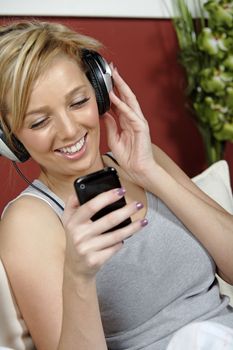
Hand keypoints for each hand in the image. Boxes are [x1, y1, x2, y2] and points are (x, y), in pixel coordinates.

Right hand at [61, 189, 144, 280]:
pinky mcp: (96, 260)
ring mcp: (87, 249)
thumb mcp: (68, 221)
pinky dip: (122, 241)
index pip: (91, 206)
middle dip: (126, 211)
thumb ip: (73, 204)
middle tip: (138, 205)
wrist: (75, 268)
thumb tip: (80, 189)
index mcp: (73, 222)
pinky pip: (115, 247)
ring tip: (143, 221)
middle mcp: (79, 235)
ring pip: (116, 235)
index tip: (121, 191)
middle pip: (109, 220)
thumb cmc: (75, 239)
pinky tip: (127, 236)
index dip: (107, 197)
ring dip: (133, 227)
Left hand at [104, 66, 154, 184]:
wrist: (138, 170)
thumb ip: (110, 126)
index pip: (119, 102)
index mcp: (127, 122)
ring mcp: (138, 122)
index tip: (105, 81)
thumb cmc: (129, 157)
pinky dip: (123, 105)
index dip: (112, 91)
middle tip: (111, 69)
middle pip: (126, 97)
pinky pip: (131, 114)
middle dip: (119, 83)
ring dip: (122, 88)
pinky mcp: (141, 127)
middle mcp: (133, 119)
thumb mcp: (114, 139)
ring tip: (114, 76)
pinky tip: (115, 98)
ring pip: (130, 101)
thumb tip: (104, 114)